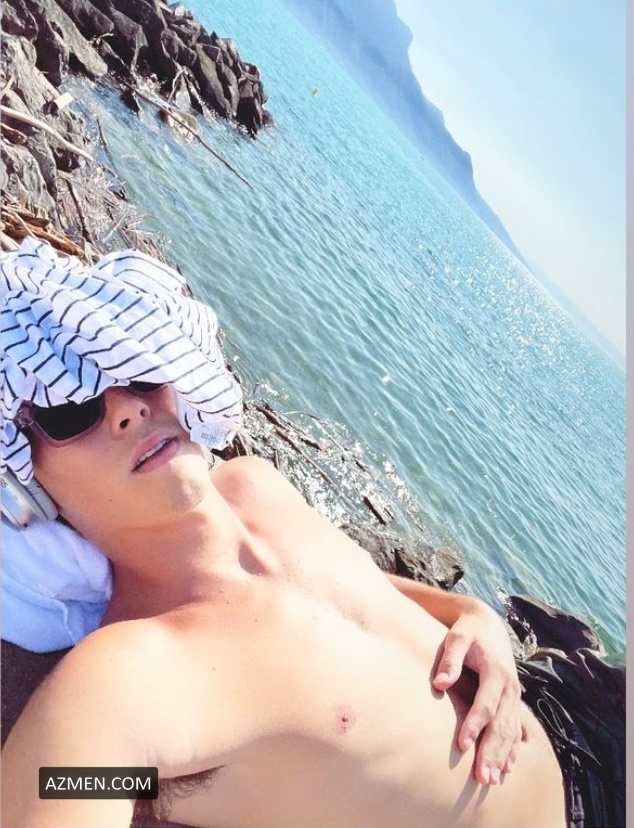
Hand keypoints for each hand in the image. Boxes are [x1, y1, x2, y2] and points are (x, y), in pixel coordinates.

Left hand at [432, 598, 524, 784]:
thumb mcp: (456, 637)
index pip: (486, 704)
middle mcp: (510, 686)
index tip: (463, 745)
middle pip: (502, 724)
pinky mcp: (512, 700)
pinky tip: (507, 768)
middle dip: (492, 751)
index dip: (475, 724)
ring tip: (491, 780)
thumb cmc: (467, 631)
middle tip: (482, 778)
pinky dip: (512, 748)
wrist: (487, 623)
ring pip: (510, 730)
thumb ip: (450, 659)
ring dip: (502, 756)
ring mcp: (514, 694)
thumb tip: (440, 683)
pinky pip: (515, 728)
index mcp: (496, 671)